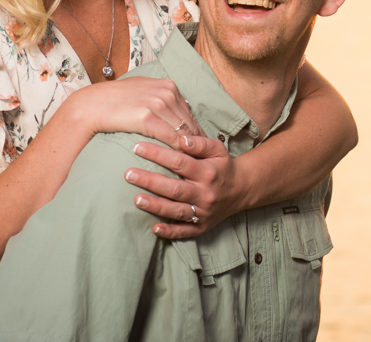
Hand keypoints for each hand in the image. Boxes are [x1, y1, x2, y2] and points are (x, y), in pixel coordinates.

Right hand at [62, 77, 201, 149]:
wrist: (92, 106)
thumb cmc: (115, 102)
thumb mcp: (143, 92)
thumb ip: (161, 97)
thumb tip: (179, 106)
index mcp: (168, 86)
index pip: (189, 114)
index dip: (195, 133)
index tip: (199, 150)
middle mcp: (167, 92)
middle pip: (190, 124)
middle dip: (196, 145)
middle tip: (201, 163)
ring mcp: (158, 103)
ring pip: (183, 132)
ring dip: (189, 151)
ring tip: (193, 167)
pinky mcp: (147, 117)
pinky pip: (169, 138)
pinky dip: (176, 151)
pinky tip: (177, 163)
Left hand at [123, 134, 241, 238]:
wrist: (241, 190)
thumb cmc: (222, 166)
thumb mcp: (217, 149)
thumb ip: (200, 143)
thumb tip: (181, 139)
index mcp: (207, 172)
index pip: (178, 162)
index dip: (157, 154)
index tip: (137, 147)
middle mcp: (204, 193)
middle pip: (174, 188)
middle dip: (150, 181)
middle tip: (128, 174)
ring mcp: (203, 212)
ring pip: (177, 210)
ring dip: (156, 206)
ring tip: (136, 200)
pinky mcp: (202, 226)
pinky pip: (185, 231)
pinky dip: (170, 231)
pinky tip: (154, 228)